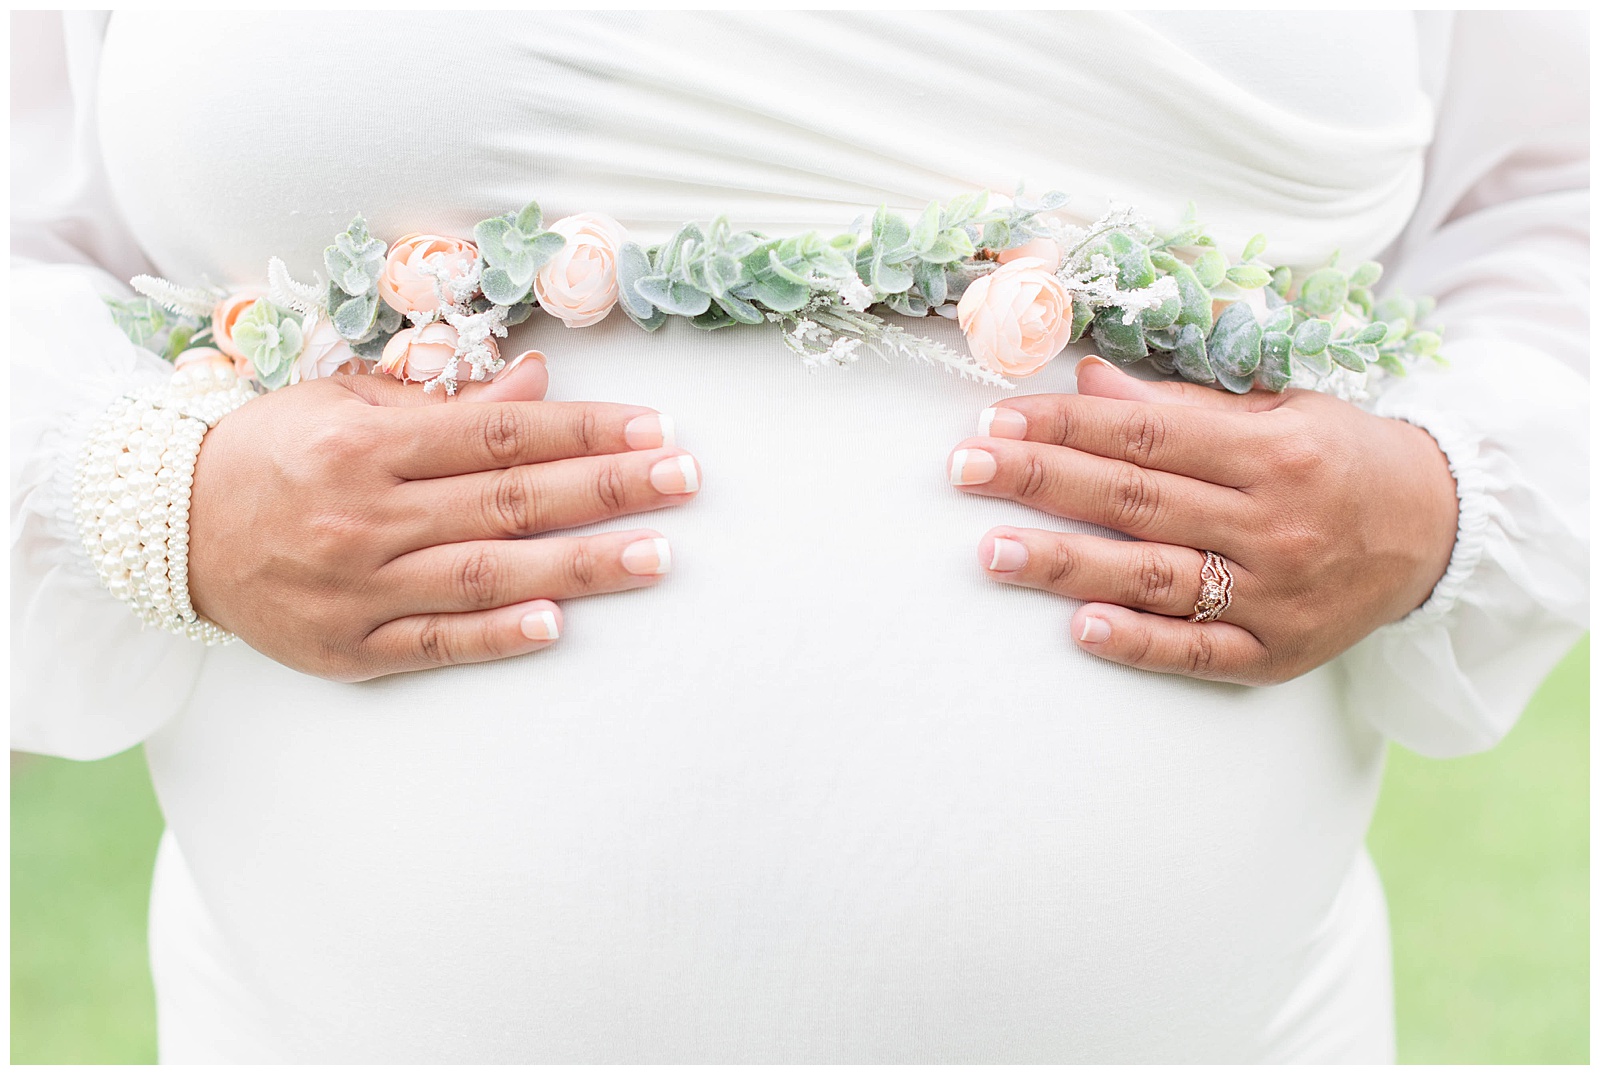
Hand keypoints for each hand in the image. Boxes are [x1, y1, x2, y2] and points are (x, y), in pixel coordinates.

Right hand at [186, 355, 700, 680]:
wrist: (163, 526)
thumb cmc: (270, 451)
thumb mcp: (345, 403)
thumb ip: (445, 398)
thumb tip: (539, 381)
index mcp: (370, 441)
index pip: (501, 433)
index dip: (585, 430)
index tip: (656, 429)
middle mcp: (367, 513)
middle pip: (509, 501)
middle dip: (606, 489)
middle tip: (685, 480)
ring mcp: (357, 585)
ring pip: (485, 574)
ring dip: (578, 566)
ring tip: (657, 555)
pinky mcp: (348, 646)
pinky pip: (433, 642)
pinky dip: (495, 636)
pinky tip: (557, 627)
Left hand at [948, 356, 1458, 684]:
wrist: (1439, 531)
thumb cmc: (1340, 458)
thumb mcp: (1278, 412)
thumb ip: (1181, 406)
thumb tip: (1086, 381)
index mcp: (1271, 450)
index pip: (1147, 435)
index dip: (1065, 425)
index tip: (994, 420)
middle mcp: (1272, 521)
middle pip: (1137, 500)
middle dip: (1041, 481)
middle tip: (963, 468)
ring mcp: (1274, 593)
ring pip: (1155, 577)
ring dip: (1067, 565)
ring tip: (990, 551)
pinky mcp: (1278, 654)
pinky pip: (1200, 653)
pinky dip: (1141, 642)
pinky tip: (1081, 630)